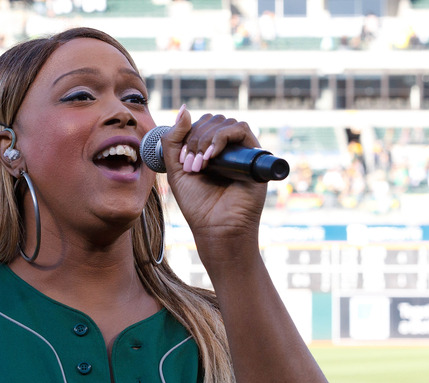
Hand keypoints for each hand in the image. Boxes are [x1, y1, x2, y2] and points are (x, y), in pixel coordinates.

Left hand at [160, 105, 268, 248]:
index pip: (200, 124)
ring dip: (206, 140)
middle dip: (196, 138)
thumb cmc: (197, 204)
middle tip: (191, 165)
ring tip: (200, 165)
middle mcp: (228, 148)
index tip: (182, 161)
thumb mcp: (176, 169)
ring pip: (225, 123)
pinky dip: (222, 138)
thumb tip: (184, 108)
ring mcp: (242, 151)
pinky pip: (241, 130)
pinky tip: (212, 157)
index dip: (188, 135)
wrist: (215, 228)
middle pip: (213, 121)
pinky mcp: (254, 156)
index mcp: (210, 150)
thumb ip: (174, 140)